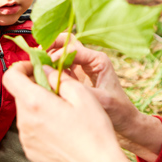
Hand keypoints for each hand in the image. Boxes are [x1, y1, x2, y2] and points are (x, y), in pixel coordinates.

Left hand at [3, 62, 138, 161]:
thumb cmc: (94, 130)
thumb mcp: (82, 94)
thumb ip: (58, 77)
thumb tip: (45, 70)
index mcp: (35, 103)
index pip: (10, 77)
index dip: (21, 67)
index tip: (36, 68)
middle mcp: (25, 121)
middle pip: (20, 94)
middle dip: (35, 86)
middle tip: (57, 89)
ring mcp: (25, 138)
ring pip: (25, 111)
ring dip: (38, 105)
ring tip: (62, 110)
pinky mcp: (30, 150)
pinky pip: (30, 128)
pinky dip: (40, 122)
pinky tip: (60, 127)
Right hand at [48, 35, 161, 161]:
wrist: (125, 120)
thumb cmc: (118, 110)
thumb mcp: (101, 100)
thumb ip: (79, 90)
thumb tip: (55, 83)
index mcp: (98, 60)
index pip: (73, 49)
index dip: (58, 55)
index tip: (46, 66)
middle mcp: (90, 59)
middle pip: (67, 41)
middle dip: (51, 44)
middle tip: (36, 53)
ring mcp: (82, 66)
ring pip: (62, 50)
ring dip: (48, 54)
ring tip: (37, 63)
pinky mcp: (76, 75)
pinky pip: (60, 65)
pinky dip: (50, 66)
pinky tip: (42, 73)